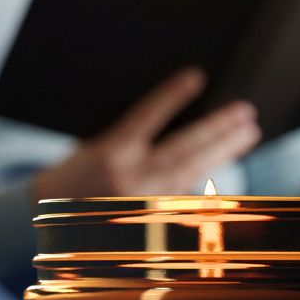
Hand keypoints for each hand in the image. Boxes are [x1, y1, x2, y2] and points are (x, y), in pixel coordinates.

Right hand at [32, 67, 260, 201]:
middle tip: (246, 114)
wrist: (51, 222)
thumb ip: (126, 138)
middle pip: (184, 149)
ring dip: (223, 151)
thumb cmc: (71, 179)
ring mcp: (144, 201)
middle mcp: (130, 179)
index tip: (196, 77)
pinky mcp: (152, 219)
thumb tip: (170, 122)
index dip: (172, 95)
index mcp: (110, 153)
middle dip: (218, 130)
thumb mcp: (91, 149)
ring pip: (193, 172)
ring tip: (247, 133)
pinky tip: (225, 163)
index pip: (147, 117)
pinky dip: (205, 177)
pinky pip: (186, 194)